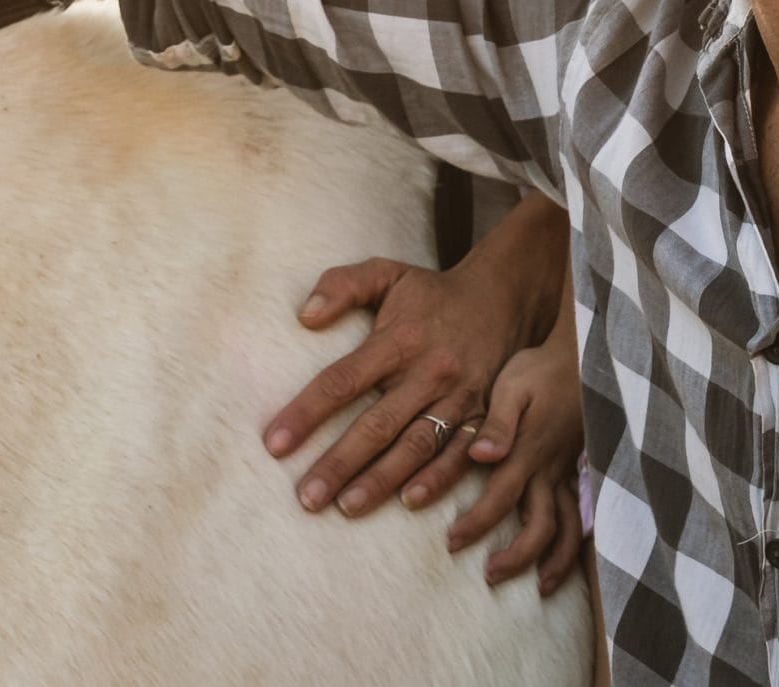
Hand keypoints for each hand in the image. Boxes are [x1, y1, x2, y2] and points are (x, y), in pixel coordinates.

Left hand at [265, 248, 535, 521]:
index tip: (275, 444)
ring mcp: (459, 398)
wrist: (503, 297)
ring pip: (417, 447)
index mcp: (398, 339)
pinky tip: (409, 503)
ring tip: (346, 507)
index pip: (343, 380)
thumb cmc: (431, 292)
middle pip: (378, 424)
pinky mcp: (484, 416)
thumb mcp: (386, 272)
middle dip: (340, 463)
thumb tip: (304, 316)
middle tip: (307, 497)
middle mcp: (428, 372)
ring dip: (382, 481)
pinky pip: (460, 455)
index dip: (307, 413)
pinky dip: (437, 481)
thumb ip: (342, 285)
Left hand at [451, 338, 587, 592]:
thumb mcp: (513, 385)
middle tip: (489, 575)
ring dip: (554, 560)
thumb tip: (481, 455)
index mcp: (527, 451)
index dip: (477, 524)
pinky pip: (578, 516)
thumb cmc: (538, 370)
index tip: (451, 543)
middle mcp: (548, 470)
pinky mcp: (574, 472)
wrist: (578, 359)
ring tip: (540, 587)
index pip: (501, 498)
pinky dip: (574, 542)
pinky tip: (561, 558)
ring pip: (567, 528)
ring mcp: (565, 474)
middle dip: (516, 556)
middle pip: (539, 526)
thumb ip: (499, 422)